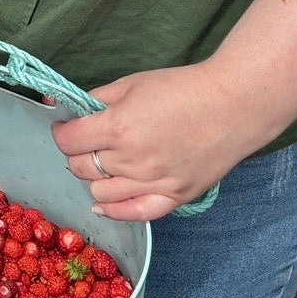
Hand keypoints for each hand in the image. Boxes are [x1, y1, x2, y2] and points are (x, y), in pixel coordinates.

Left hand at [50, 61, 276, 221]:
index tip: (67, 127)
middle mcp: (131, 160)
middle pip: (80, 168)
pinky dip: (115, 211)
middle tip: (87, 143)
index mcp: (118, 127)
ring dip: (95, 178)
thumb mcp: (131, 84)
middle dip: (76, 154)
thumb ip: (96, 99)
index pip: (68, 141)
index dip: (62, 132)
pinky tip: (104, 204)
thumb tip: (65, 107)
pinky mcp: (175, 197)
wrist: (233, 105)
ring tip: (105, 164)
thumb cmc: (182, 88)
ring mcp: (153, 182)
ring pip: (100, 193)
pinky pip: (135, 213)